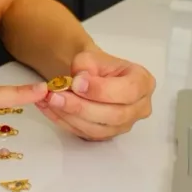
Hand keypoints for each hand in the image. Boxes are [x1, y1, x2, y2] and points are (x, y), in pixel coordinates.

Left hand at [36, 50, 154, 140]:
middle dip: (81, 106)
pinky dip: (64, 122)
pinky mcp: (106, 136)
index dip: (101, 90)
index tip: (76, 83)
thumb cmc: (97, 66)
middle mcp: (140, 108)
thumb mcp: (92, 56)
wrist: (91, 76)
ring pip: (98, 128)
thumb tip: (80, 81)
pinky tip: (49, 109)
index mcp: (143, 83)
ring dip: (70, 116)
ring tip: (49, 100)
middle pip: (114, 115)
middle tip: (55, 95)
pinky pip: (85, 134)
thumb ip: (86, 65)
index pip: (127, 91)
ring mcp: (124, 125)